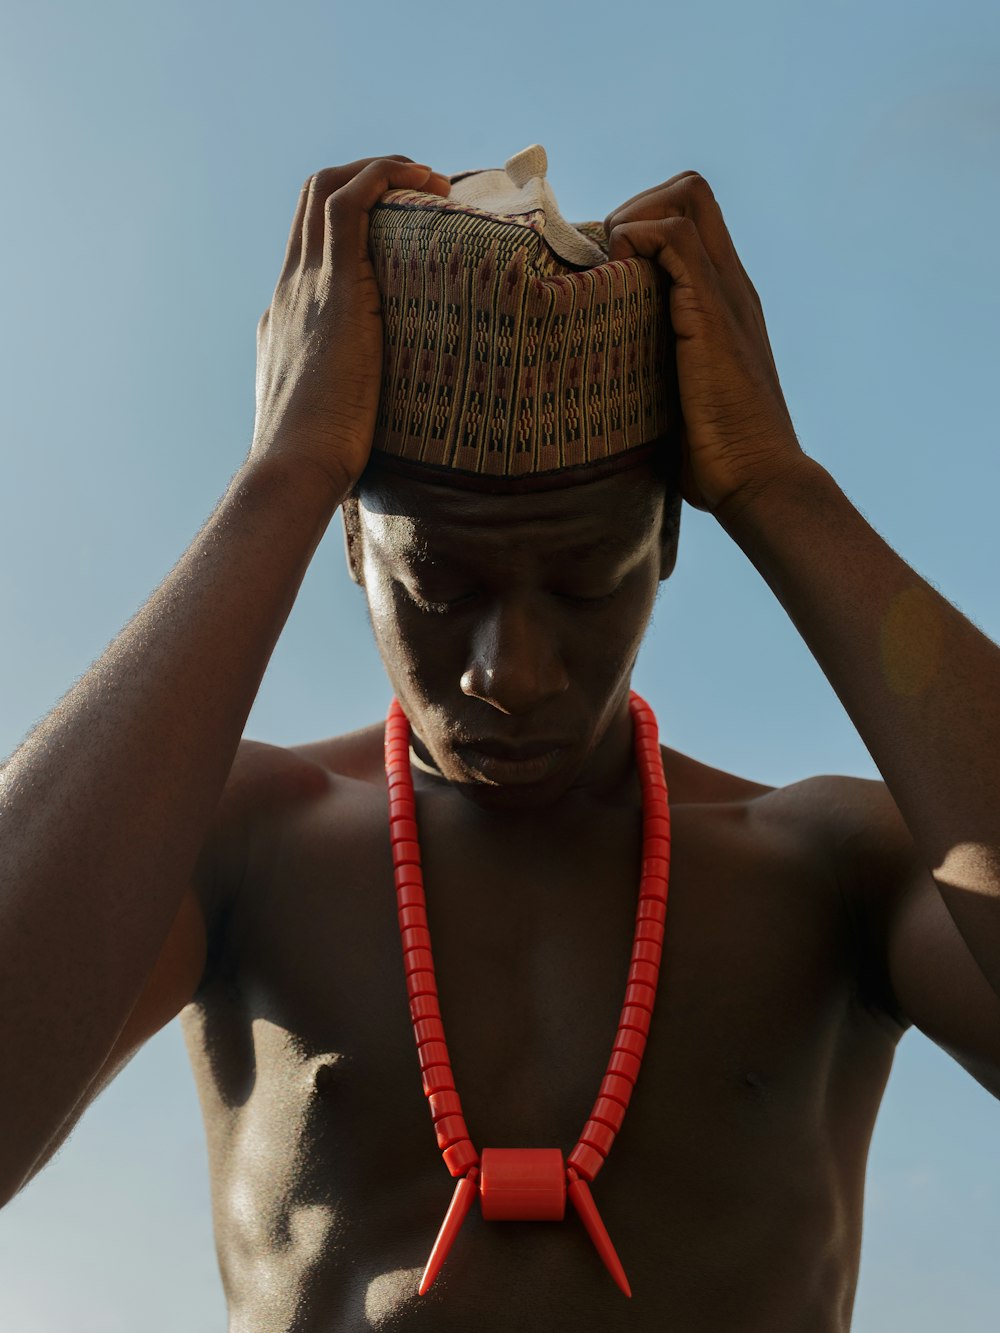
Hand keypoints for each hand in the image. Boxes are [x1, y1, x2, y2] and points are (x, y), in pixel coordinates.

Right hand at [249, 157, 450, 497]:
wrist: (293, 469)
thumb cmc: (317, 465)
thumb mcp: (330, 421)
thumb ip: (354, 407)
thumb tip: (388, 427)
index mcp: (286, 319)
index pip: (310, 246)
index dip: (354, 219)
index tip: (401, 225)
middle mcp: (290, 291)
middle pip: (313, 201)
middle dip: (367, 178)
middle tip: (422, 190)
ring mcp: (306, 286)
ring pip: (328, 189)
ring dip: (381, 170)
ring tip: (432, 182)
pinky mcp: (334, 289)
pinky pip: (350, 205)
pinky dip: (385, 179)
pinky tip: (426, 185)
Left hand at [605, 172, 805, 516]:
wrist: (758, 480)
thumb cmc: (716, 457)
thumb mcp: (676, 399)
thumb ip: (653, 373)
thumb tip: (602, 388)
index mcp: (724, 301)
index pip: (691, 219)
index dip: (642, 224)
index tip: (606, 272)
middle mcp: (730, 285)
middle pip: (690, 191)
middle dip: (634, 209)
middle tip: (603, 267)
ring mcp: (725, 295)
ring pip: (684, 198)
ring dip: (631, 220)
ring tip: (607, 277)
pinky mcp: (712, 314)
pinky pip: (676, 238)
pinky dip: (637, 242)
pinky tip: (616, 285)